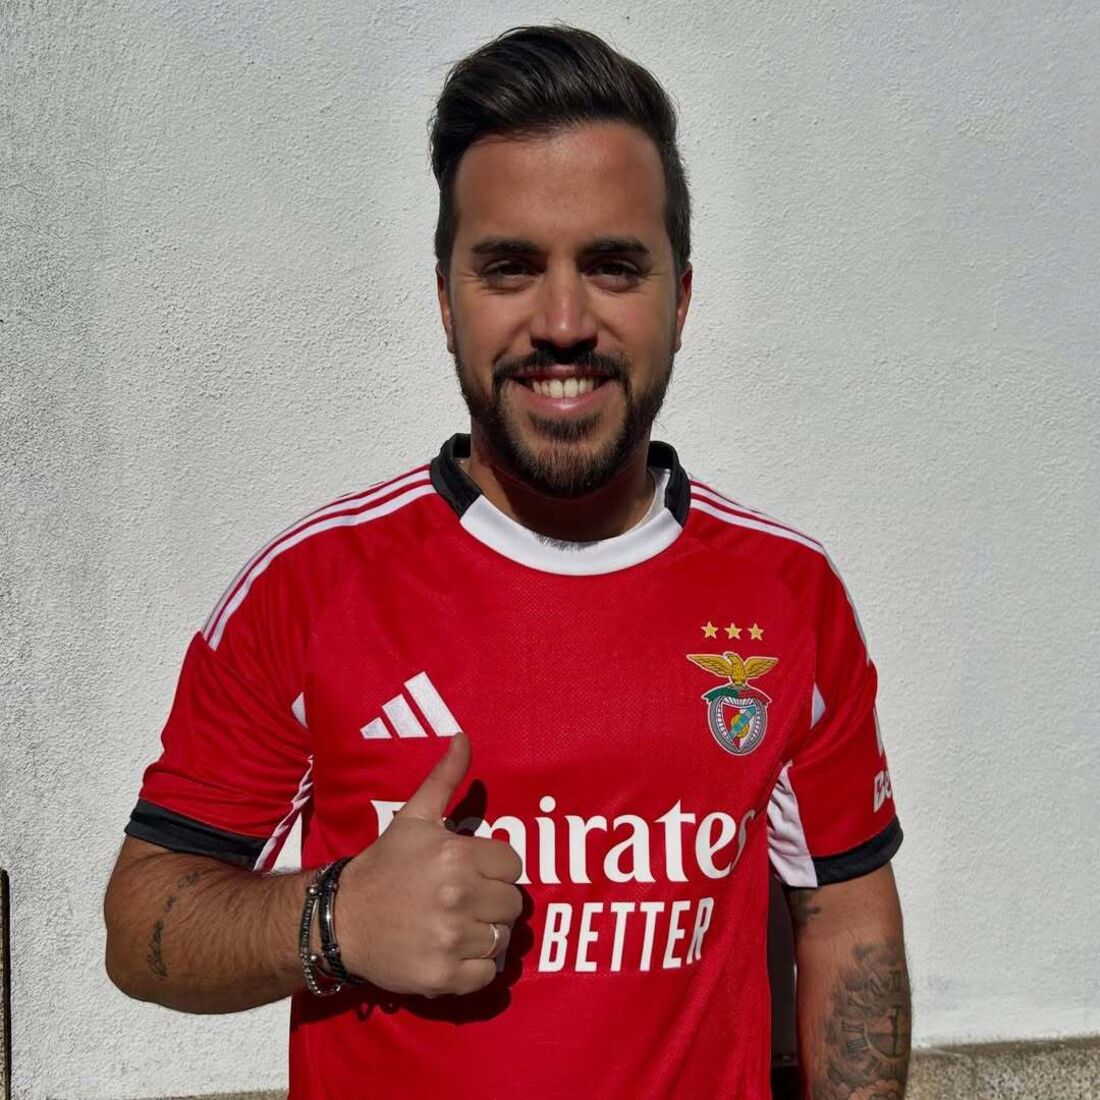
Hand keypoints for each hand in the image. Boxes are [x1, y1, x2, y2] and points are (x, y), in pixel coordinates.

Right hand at [334, 731, 523, 996]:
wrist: (340, 919)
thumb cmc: (384, 866)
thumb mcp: (413, 818)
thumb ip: (445, 778)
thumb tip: (464, 737)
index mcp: (457, 856)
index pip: (513, 867)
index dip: (496, 869)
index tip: (473, 872)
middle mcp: (458, 897)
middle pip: (512, 904)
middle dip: (493, 902)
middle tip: (466, 901)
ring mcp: (450, 939)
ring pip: (502, 939)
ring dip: (487, 934)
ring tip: (459, 925)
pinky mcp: (443, 976)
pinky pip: (488, 975)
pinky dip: (477, 968)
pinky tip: (454, 951)